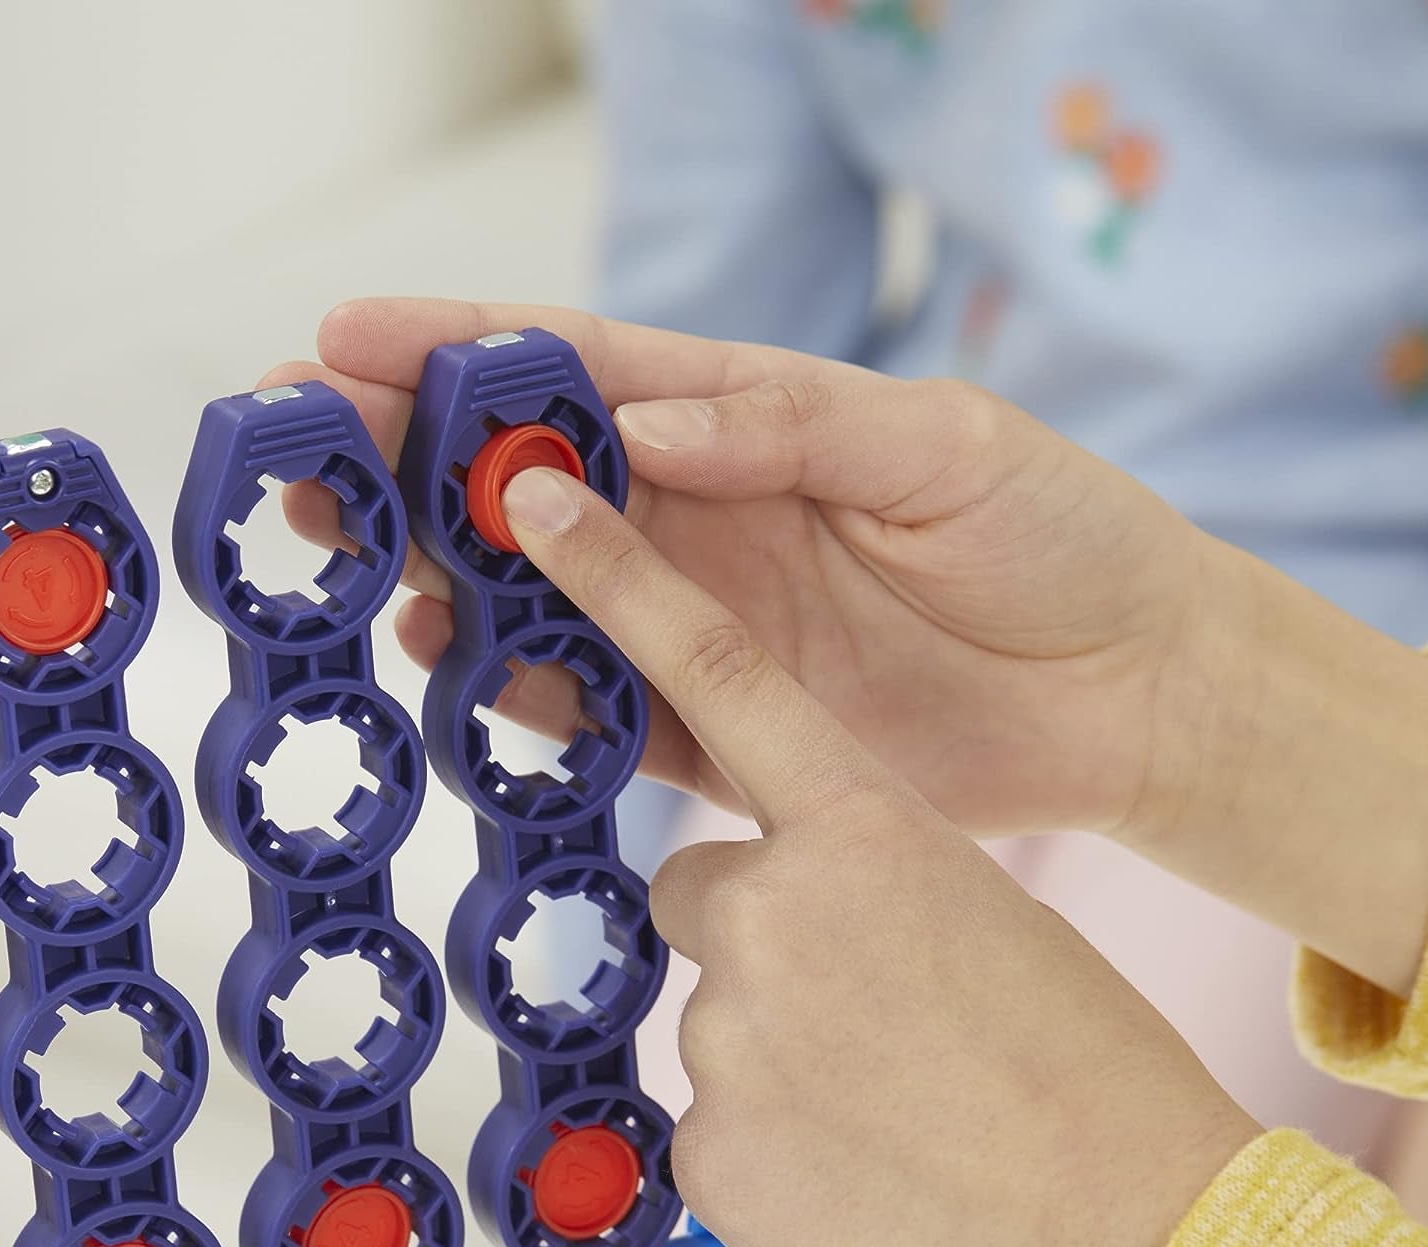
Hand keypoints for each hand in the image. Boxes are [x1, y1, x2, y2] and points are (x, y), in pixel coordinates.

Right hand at [267, 298, 1427, 996]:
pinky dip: (529, 695)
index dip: (458, 351)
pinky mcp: (722, 725)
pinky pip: (601, 710)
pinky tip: (468, 677)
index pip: (579, 370)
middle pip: (525, 481)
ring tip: (371, 578)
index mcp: (746, 422)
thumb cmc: (1058, 537)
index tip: (342, 341)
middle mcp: (702, 519)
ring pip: (541, 597)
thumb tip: (638, 426)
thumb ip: (788, 426)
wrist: (1128, 691)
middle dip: (405, 463)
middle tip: (299, 465)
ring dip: (448, 583)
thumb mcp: (941, 444)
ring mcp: (703, 625)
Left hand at [493, 461, 1258, 1246]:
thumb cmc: (1083, 1066)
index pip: (716, 668)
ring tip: (887, 1100)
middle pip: (700, 890)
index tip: (539, 504)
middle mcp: (775, 908)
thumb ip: (862, 874)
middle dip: (758, 933)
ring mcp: (729, 1030)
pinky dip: (771, 1138)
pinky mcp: (702, 1148)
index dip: (617, 577)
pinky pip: (709, 1116)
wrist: (1134, 1238)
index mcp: (866, 825)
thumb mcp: (977, 912)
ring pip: (714, 1008)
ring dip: (778, 1044)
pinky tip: (860, 1167)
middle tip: (868, 1008)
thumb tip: (793, 898)